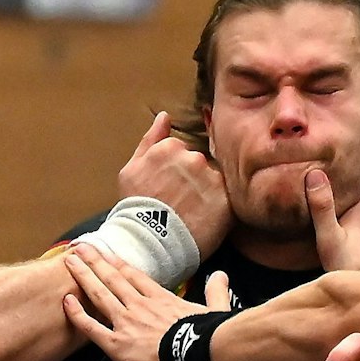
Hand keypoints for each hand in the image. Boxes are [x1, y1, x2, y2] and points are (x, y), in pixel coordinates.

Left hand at [62, 246, 229, 360]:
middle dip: (96, 261)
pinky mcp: (117, 343)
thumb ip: (216, 290)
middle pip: (113, 278)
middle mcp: (140, 305)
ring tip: (69, 260)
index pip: (135, 276)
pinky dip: (78, 314)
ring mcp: (126, 322)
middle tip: (80, 247)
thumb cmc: (209, 335)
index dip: (119, 263)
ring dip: (84, 276)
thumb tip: (222, 276)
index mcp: (161, 298)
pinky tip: (66, 301)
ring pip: (100, 294)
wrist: (199, 352)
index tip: (108, 253)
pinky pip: (92, 327)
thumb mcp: (216, 307)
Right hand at [117, 112, 231, 257]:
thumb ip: (151, 139)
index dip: (175, 171)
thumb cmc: (135, 207)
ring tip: (191, 212)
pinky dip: (218, 210)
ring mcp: (211, 179)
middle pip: (201, 164)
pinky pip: (227, 200)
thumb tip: (165, 116)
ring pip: (215, 180)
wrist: (147, 244)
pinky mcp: (226, 202)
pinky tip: (203, 221)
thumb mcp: (132, 169)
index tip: (168, 188)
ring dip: (207, 193)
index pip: (183, 151)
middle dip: (193, 179)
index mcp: (171, 147)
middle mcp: (194, 159)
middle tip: (180, 202)